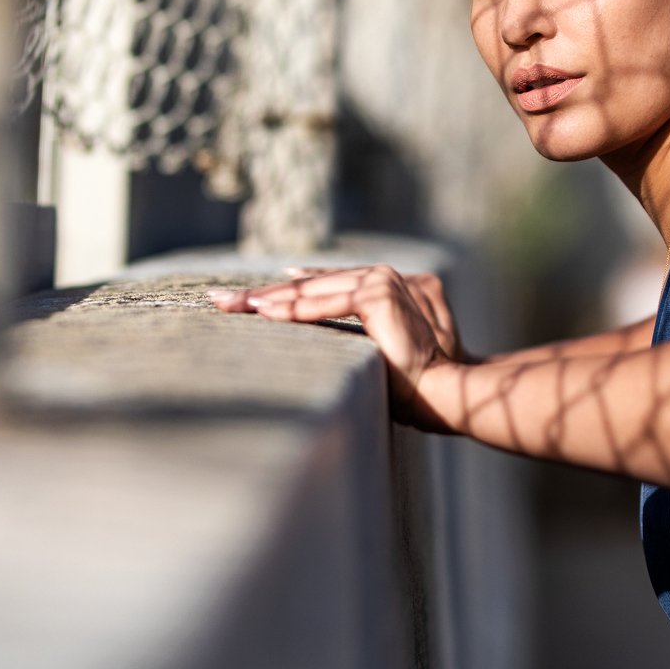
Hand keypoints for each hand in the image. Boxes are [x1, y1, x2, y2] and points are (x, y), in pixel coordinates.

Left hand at [207, 265, 465, 428]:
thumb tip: (311, 328)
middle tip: (222, 299)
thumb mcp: (377, 351)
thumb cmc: (416, 383)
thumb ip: (355, 331)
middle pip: (314, 284)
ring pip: (314, 290)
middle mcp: (387, 276)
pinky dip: (292, 307)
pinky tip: (261, 311)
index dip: (287, 290)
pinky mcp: (380, 293)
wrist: (447, 392)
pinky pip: (326, 302)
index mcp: (390, 285)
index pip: (326, 286)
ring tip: (231, 305)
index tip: (252, 295)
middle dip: (265, 294)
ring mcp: (385, 280)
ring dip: (269, 299)